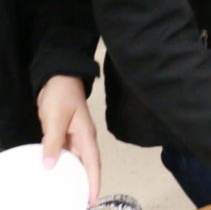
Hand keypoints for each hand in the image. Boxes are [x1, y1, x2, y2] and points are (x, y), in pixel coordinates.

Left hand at [37, 76, 99, 205]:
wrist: (58, 78)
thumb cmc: (61, 96)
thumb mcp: (56, 119)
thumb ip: (53, 142)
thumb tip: (50, 166)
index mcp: (86, 136)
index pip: (93, 164)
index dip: (94, 183)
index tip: (92, 200)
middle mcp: (83, 139)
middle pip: (87, 166)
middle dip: (86, 185)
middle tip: (81, 203)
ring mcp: (74, 137)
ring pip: (76, 162)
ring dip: (74, 176)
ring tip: (69, 193)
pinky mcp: (64, 135)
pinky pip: (65, 155)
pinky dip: (63, 166)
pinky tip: (55, 174)